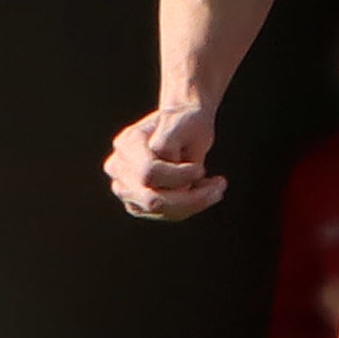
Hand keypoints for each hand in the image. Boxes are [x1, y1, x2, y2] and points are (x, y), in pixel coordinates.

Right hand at [108, 104, 226, 219]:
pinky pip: (166, 214)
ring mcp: (124, 188)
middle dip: (190, 198)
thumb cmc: (185, 122)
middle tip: (219, 186)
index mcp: (127, 143)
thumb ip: (170, 143)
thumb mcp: (184, 123)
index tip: (202, 170)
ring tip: (217, 188)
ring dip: (195, 203)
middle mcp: (119, 168)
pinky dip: (190, 206)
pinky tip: (206, 191)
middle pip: (152, 199)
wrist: (180, 128)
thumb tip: (170, 173)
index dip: (178, 176)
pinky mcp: (137, 204)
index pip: (149, 173)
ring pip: (160, 211)